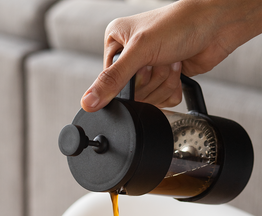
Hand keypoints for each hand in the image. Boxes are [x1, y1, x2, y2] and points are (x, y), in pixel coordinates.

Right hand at [81, 0, 261, 110]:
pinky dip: (173, 88)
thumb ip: (112, 80)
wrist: (216, 25)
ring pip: (148, 99)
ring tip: (172, 61)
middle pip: (131, 93)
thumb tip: (87, 102)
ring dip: (164, 82)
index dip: (130, 81)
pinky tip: (179, 69)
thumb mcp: (139, 51)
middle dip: (151, 80)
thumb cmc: (180, 24)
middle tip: (162, 59)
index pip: (110, 82)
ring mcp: (148, 70)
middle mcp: (130, 57)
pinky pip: (163, 101)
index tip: (144, 65)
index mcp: (116, 43)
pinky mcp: (164, 80)